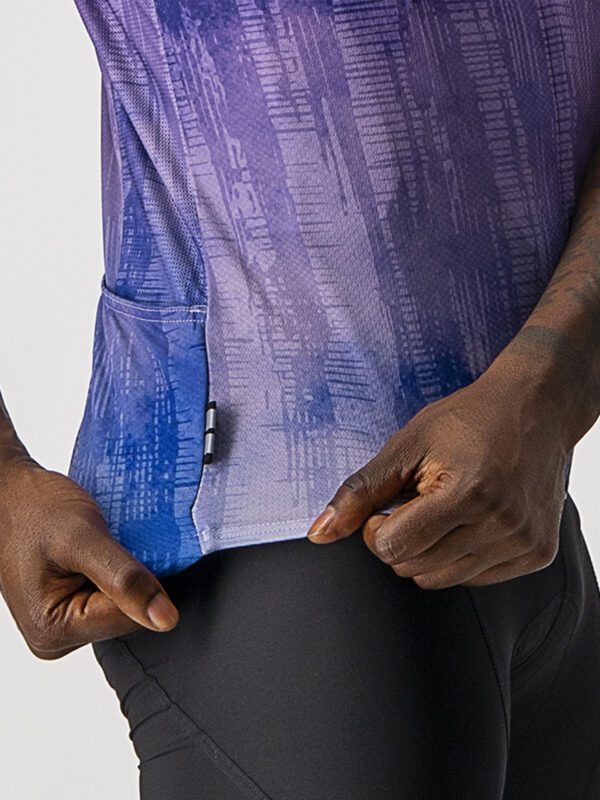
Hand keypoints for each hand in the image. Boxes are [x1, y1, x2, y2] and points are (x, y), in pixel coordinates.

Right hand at [0, 456, 179, 659]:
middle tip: (109, 544)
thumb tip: (165, 619)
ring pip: (120, 605)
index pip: (129, 620)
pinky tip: (100, 552)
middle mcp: (55, 637)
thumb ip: (124, 579)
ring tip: (101, 546)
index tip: (129, 549)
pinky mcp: (70, 608)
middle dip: (129, 579)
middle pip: (125, 616)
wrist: (12, 492)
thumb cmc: (35, 508)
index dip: (141, 583)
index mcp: (53, 631)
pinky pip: (109, 596)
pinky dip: (113, 572)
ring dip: (122, 574)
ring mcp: (62, 624)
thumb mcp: (83, 538)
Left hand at [306, 363, 568, 588]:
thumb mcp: (406, 445)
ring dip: (430, 550)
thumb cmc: (468, 419)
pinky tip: (471, 519)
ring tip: (446, 507)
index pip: (393, 548)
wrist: (537, 407)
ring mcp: (523, 541)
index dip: (378, 527)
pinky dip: (461, 556)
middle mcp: (501, 523)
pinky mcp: (538, 553)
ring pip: (443, 579)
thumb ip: (360, 492)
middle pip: (414, 569)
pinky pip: (476, 578)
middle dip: (402, 538)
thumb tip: (319, 533)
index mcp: (466, 493)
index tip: (392, 501)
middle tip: (420, 499)